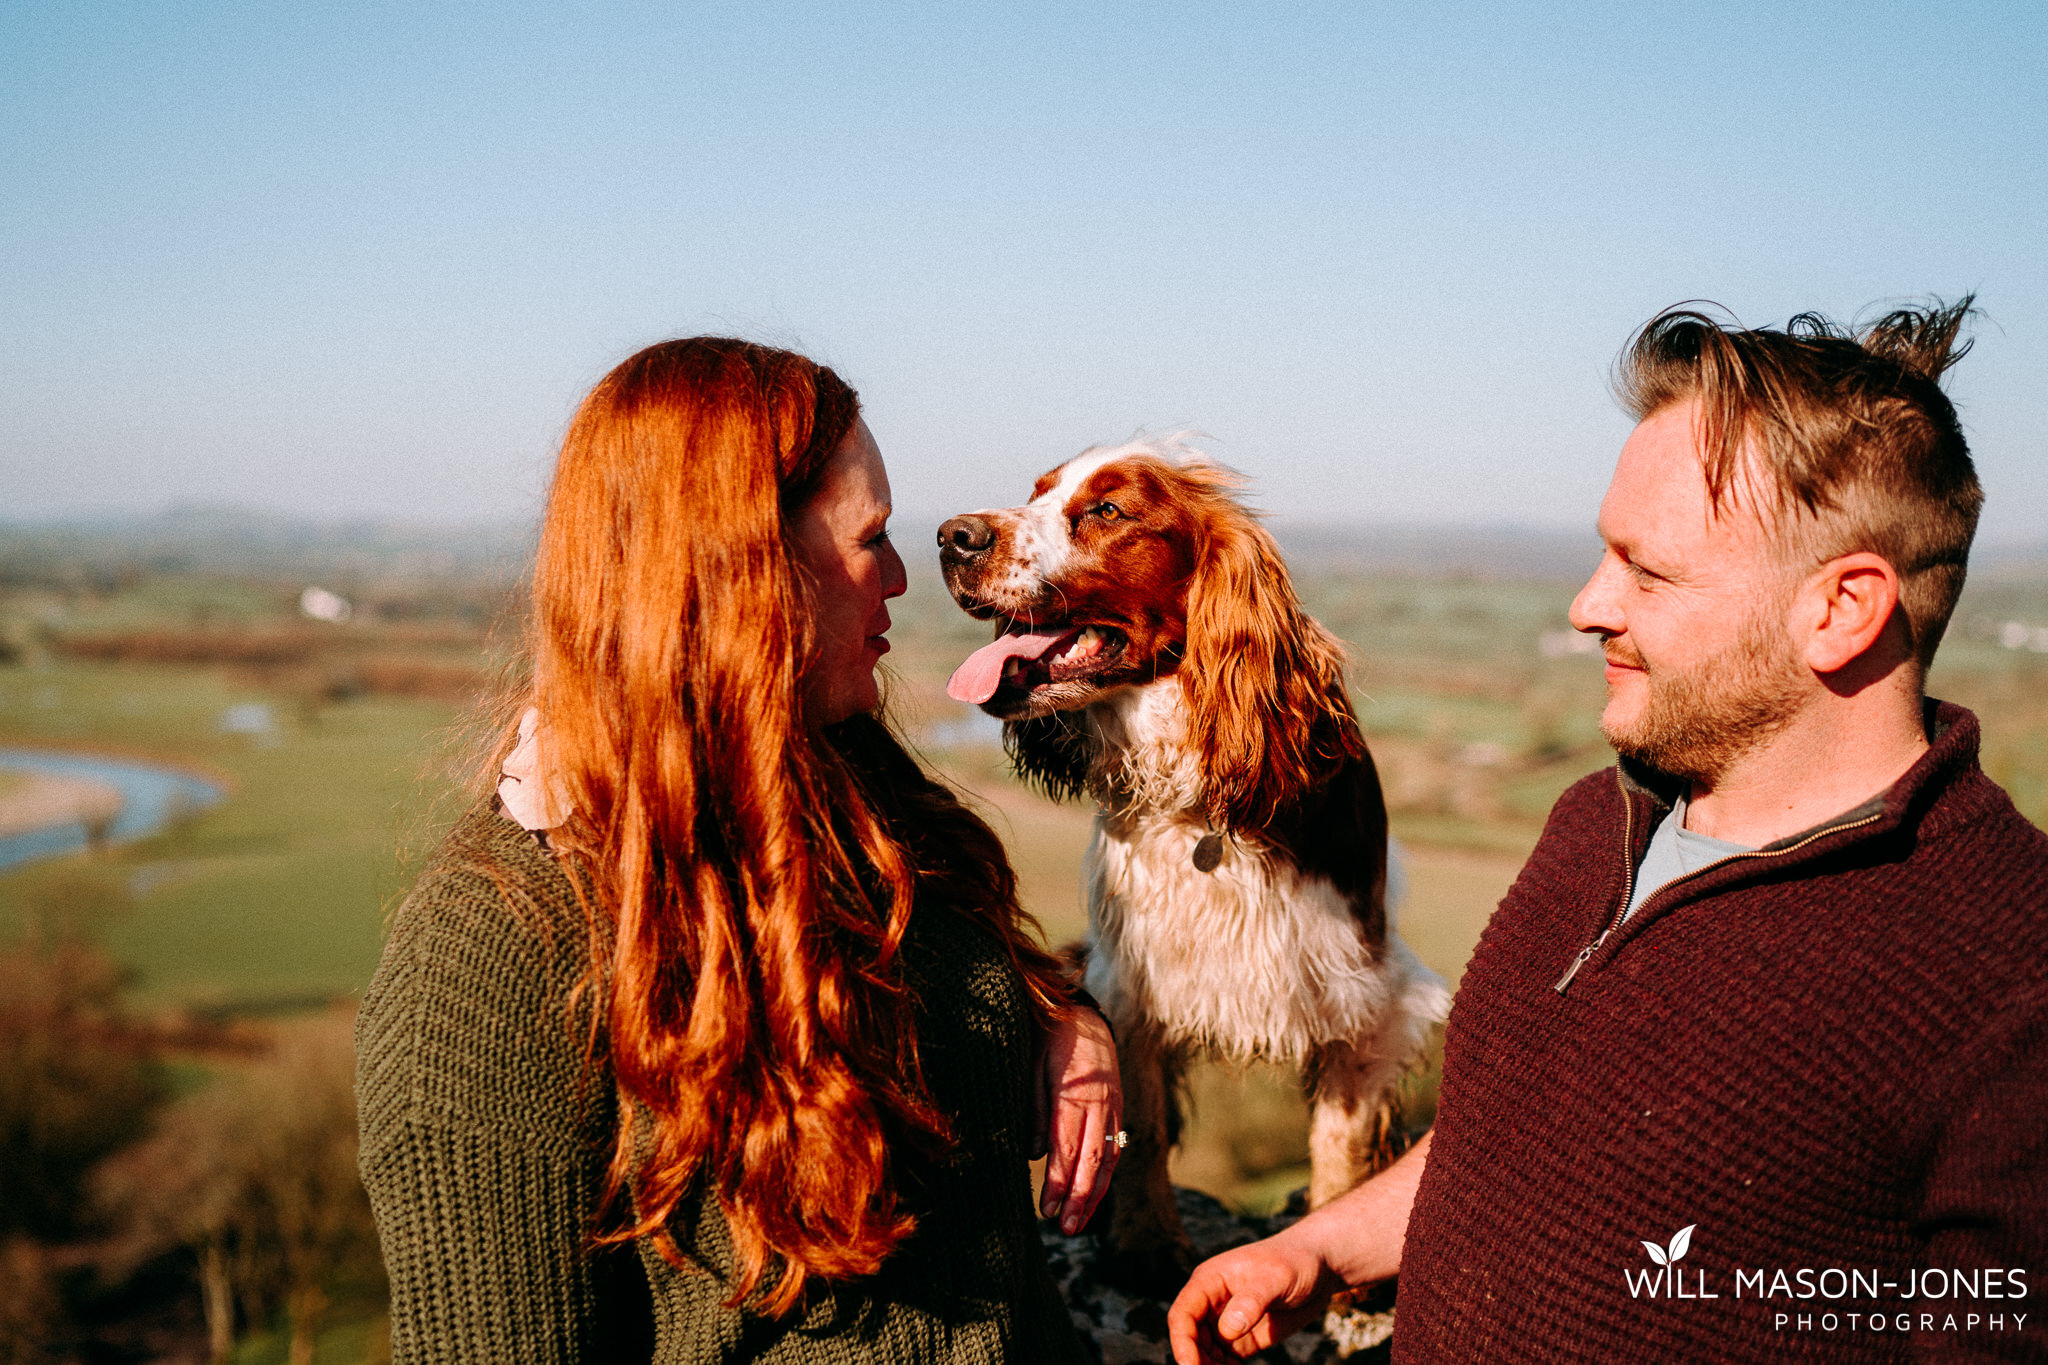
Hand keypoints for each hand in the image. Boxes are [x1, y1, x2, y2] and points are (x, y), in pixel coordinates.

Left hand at [1032, 1005, 1119, 1234]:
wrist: (1082, 1012)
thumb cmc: (1049, 1037)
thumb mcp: (1032, 1065)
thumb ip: (1035, 1108)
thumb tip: (1033, 1153)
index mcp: (1075, 1094)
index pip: (1068, 1148)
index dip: (1060, 1182)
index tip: (1049, 1209)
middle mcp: (1100, 1104)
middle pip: (1093, 1159)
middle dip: (1080, 1198)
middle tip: (1066, 1228)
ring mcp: (1113, 1106)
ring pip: (1109, 1157)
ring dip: (1096, 1193)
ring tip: (1081, 1222)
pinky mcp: (1117, 1107)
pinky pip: (1116, 1145)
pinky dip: (1106, 1173)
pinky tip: (1096, 1192)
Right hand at [1167, 1229, 1333, 1363]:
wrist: (1321, 1268)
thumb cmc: (1296, 1262)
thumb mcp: (1276, 1277)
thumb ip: (1252, 1300)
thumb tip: (1227, 1330)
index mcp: (1210, 1280)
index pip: (1183, 1314)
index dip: (1182, 1342)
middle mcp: (1213, 1302)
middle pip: (1191, 1338)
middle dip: (1196, 1361)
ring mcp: (1227, 1321)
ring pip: (1205, 1352)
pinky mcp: (1244, 1338)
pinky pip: (1224, 1360)